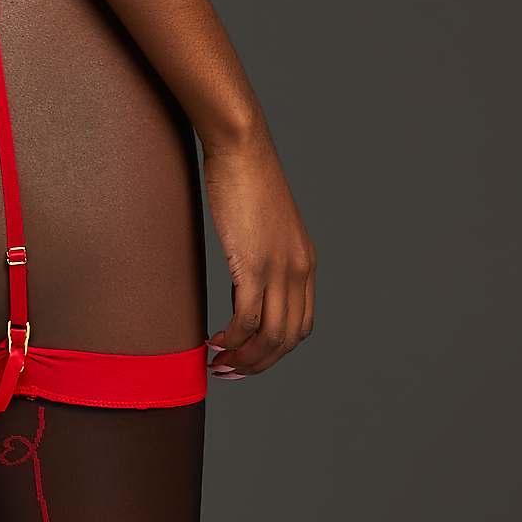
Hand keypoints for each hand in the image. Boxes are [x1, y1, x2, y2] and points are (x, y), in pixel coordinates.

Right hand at [202, 131, 314, 377]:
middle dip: (258, 364)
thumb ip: (263, 261)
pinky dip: (231, 338)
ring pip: (270, 336)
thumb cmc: (246, 182)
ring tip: (219, 363)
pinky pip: (246, 318)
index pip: (301, 326)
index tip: (247, 358)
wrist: (242, 149)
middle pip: (287, 339)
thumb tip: (241, 291)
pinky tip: (215, 340)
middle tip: (229, 371)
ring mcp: (280, 268)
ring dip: (244, 358)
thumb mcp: (265, 230)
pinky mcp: (254, 263)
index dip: (274, 352)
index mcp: (306, 264)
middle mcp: (300, 271)